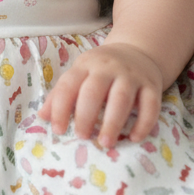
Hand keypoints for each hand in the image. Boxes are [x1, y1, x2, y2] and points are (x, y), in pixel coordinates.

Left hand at [37, 41, 162, 147]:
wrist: (138, 52)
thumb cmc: (101, 71)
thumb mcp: (79, 75)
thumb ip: (61, 95)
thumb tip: (42, 117)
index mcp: (85, 65)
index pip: (68, 85)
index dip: (60, 108)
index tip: (58, 130)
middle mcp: (108, 68)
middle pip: (94, 90)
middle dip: (85, 115)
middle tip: (81, 137)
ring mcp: (131, 75)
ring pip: (121, 98)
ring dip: (113, 122)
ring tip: (105, 142)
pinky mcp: (152, 85)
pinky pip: (150, 105)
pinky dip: (143, 123)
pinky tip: (134, 138)